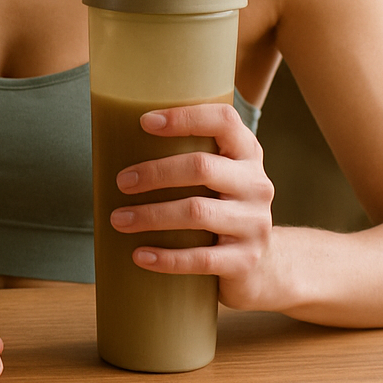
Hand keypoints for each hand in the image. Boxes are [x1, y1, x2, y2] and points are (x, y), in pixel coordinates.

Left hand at [109, 102, 278, 310]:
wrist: (266, 265)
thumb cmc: (222, 207)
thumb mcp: (218, 176)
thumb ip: (188, 155)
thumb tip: (116, 140)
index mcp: (246, 153)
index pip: (223, 121)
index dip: (184, 117)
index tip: (144, 122)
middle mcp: (256, 184)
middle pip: (201, 167)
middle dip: (155, 173)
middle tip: (122, 182)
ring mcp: (254, 223)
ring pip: (197, 212)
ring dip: (151, 215)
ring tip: (118, 219)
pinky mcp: (246, 259)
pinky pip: (201, 258)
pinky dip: (166, 257)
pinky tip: (140, 255)